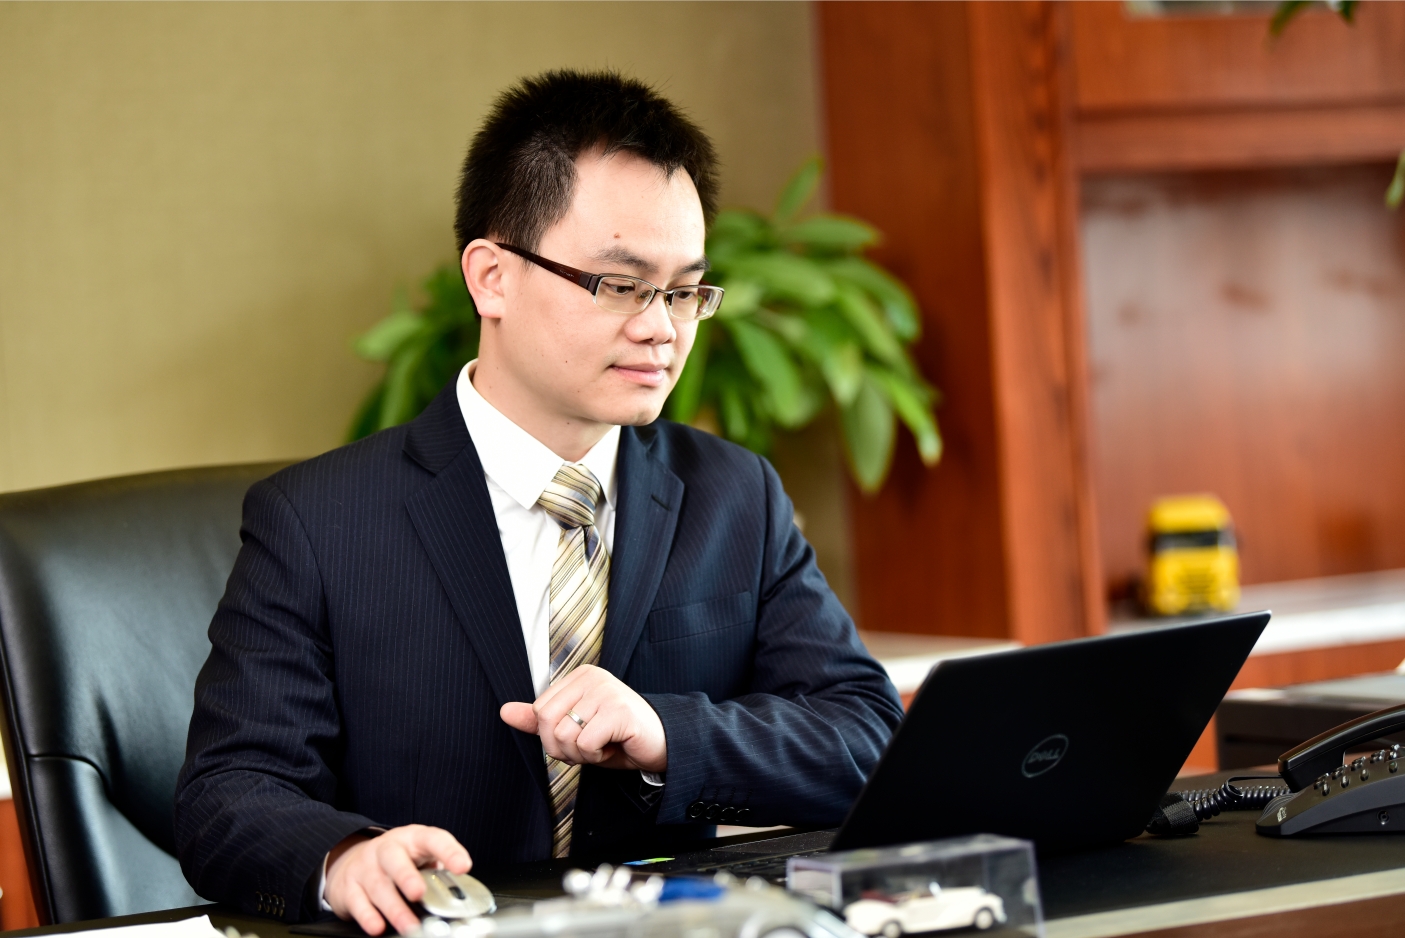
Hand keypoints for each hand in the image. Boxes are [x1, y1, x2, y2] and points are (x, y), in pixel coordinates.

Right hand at [324, 824, 470, 935]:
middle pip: (395, 859)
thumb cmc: (397, 860)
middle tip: (419, 893)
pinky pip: (357, 902)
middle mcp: (386, 850)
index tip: (462, 867)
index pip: (433, 839)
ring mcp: (365, 867)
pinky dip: (368, 916)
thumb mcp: (419, 856)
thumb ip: (438, 869)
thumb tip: (459, 891)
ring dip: (394, 908)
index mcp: (412, 839)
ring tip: (409, 925)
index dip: (448, 851)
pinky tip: (378, 927)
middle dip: (407, 876)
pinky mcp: (349, 887)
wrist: (352, 860)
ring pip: (378, 886)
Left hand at [500, 664, 666, 771]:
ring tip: (603, 746)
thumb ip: (540, 721)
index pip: (539, 711)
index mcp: (578, 677)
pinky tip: (613, 747)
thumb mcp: (574, 729)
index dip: (552, 737)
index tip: (579, 738)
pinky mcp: (619, 710)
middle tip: (588, 747)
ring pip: (564, 735)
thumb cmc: (618, 738)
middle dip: (562, 748)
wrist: (660, 745)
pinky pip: (586, 743)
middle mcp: (591, 677)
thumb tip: (505, 712)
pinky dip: (596, 756)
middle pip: (547, 722)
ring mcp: (606, 691)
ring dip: (581, 754)